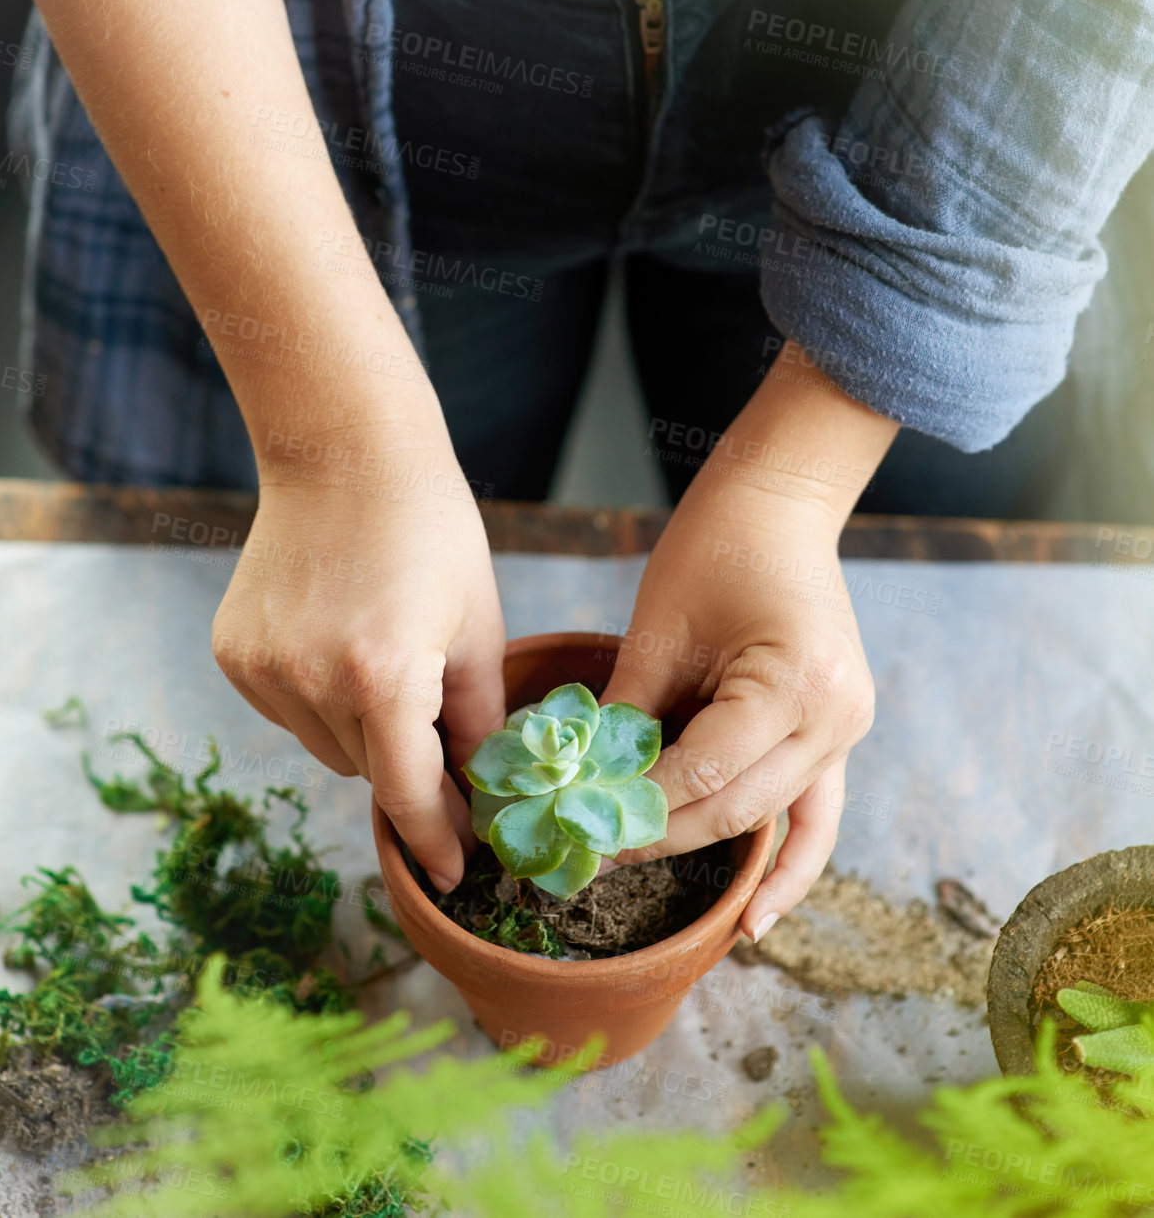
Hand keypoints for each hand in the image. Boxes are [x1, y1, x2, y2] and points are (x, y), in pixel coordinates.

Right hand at [211, 421, 506, 892]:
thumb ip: (479, 722)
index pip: (409, 794)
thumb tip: (479, 793)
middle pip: (370, 769)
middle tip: (433, 703)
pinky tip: (336, 637)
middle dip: (407, 757)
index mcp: (384, 677)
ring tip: (382, 651)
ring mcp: (263, 669)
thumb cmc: (432, 532)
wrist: (345, 455)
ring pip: (326, 746)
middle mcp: (312, 681)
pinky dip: (317, 697)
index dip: (437, 840)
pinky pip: (287, 711)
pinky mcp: (233, 653)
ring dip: (360, 728)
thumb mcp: (478, 627)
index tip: (457, 874)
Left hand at [602, 444, 877, 940]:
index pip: (703, 771)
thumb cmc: (716, 547)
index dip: (636, 804)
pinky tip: (756, 919)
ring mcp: (848, 730)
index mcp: (795, 683)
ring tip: (655, 898)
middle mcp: (835, 717)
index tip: (575, 822)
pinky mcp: (839, 733)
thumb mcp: (660, 628)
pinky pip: (816, 815)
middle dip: (661, 833)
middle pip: (736, 806)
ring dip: (711, 853)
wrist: (782, 503)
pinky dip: (788, 865)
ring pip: (771, 817)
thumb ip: (627, 714)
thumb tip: (576, 786)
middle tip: (590, 853)